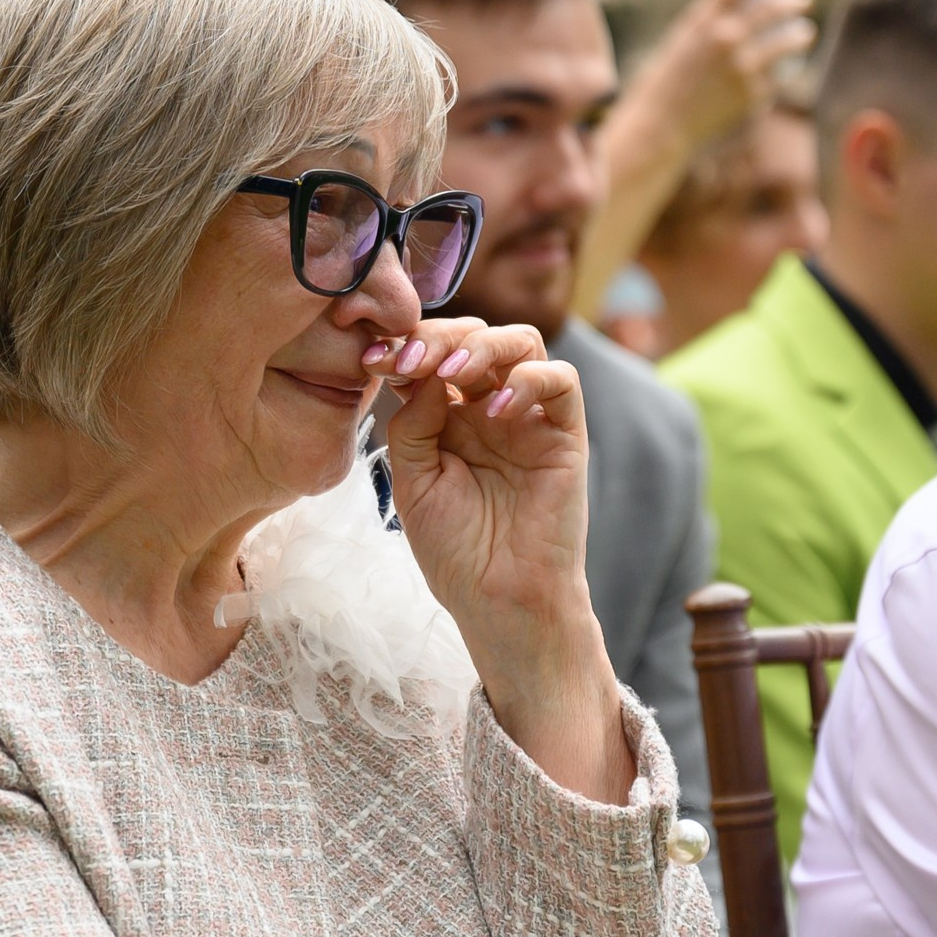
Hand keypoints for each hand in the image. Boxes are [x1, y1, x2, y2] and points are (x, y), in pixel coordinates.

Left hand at [373, 319, 630, 800]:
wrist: (497, 599)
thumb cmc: (454, 548)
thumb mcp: (412, 480)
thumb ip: (413, 422)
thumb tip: (425, 371)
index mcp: (447, 414)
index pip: (430, 354)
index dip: (403, 346)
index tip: (371, 359)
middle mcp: (489, 406)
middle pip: (473, 336)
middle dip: (437, 338)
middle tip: (408, 360)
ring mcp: (529, 417)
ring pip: (520, 343)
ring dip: (482, 346)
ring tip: (452, 371)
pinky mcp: (566, 434)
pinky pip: (561, 382)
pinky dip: (528, 381)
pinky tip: (494, 411)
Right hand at [621, 0, 817, 153]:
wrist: (658, 129)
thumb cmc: (666, 82)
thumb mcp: (682, 40)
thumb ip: (715, 19)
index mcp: (703, 19)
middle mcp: (727, 38)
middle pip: (777, 4)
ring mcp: (744, 67)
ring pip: (792, 38)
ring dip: (799, 33)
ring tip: (802, 33)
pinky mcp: (755, 95)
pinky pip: (778, 75)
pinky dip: (775, 74)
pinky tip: (766, 76)